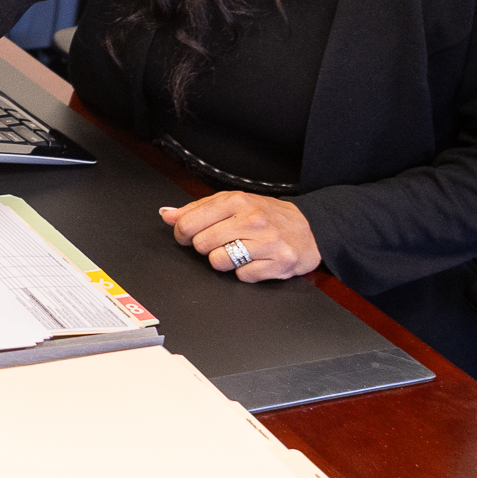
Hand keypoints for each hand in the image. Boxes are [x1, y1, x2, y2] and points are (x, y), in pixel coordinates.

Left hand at [161, 191, 320, 282]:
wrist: (310, 228)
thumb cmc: (266, 215)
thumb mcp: (232, 203)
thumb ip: (197, 209)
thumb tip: (167, 214)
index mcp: (236, 201)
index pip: (189, 223)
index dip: (182, 233)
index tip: (188, 235)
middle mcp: (251, 219)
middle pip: (201, 245)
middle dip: (206, 247)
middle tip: (221, 242)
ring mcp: (266, 242)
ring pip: (218, 262)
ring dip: (224, 261)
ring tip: (239, 251)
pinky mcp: (278, 263)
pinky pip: (242, 276)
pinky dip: (245, 272)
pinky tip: (255, 260)